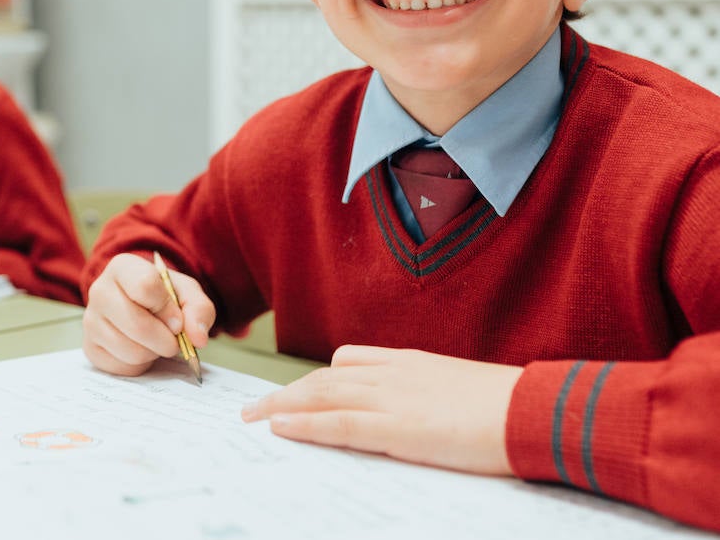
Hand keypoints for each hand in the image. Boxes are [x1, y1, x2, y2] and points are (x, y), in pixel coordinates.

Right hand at [82, 252, 215, 376]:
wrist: (140, 306)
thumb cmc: (163, 297)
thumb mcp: (187, 293)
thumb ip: (199, 310)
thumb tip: (197, 338)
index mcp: (122, 267)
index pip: (145, 287)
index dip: (168, 309)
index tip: (177, 320)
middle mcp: (99, 291)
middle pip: (138, 325)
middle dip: (165, 340)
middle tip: (173, 340)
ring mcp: (91, 321)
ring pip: (131, 351)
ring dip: (153, 353)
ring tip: (154, 341)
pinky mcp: (90, 347)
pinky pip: (122, 367)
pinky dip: (140, 365)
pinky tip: (140, 349)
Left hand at [241, 345, 522, 474]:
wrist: (536, 409)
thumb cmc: (513, 406)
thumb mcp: (465, 388)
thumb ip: (434, 392)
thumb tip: (425, 412)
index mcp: (411, 362)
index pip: (350, 359)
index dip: (318, 377)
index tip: (296, 389)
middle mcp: (393, 373)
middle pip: (324, 377)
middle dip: (286, 392)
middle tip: (254, 408)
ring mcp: (392, 398)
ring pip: (320, 396)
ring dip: (281, 405)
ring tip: (252, 418)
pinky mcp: (396, 428)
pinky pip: (338, 424)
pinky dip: (304, 425)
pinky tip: (280, 429)